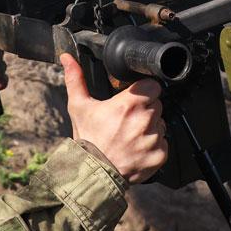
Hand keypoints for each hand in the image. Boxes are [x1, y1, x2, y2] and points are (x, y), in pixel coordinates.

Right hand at [60, 53, 167, 184]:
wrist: (92, 173)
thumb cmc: (87, 140)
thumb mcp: (79, 106)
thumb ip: (75, 79)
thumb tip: (67, 58)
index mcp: (129, 104)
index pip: (152, 86)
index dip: (143, 90)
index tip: (134, 98)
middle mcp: (144, 120)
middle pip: (157, 104)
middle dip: (145, 109)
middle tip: (127, 119)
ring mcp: (154, 138)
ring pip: (161, 124)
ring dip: (150, 127)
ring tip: (130, 135)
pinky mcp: (159, 155)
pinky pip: (163, 143)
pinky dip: (154, 146)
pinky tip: (137, 148)